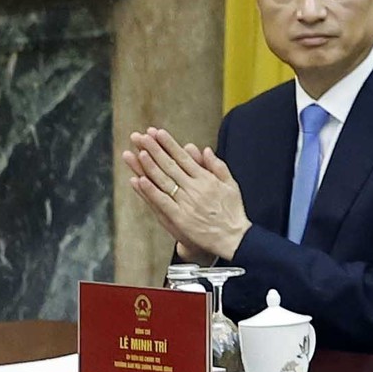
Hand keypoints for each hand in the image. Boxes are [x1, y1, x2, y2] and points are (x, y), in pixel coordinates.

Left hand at [123, 128, 251, 261]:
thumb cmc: (233, 212)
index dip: (169, 144)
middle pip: (170, 165)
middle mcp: (195, 188)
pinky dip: (150, 191)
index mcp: (206, 179)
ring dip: (150, 166)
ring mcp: (186, 203)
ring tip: (138, 152)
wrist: (234, 238)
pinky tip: (139, 181)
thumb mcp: (231, 184)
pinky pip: (162, 202)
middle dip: (154, 150)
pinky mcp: (179, 218)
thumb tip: (204, 149)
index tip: (158, 133)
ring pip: (164, 181)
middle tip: (141, 137)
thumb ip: (217, 166)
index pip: (183, 157)